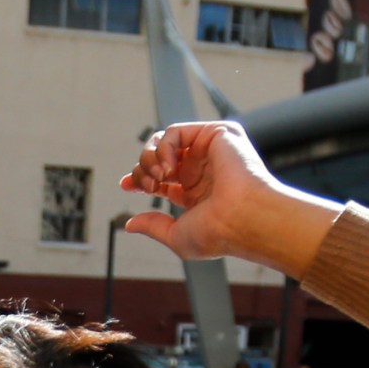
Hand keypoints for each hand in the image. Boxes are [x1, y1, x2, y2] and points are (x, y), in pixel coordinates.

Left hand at [117, 122, 340, 278]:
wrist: (242, 218)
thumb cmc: (218, 233)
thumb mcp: (177, 236)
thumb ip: (154, 227)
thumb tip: (130, 224)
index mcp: (197, 193)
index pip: (162, 179)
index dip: (139, 178)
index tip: (126, 185)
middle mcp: (204, 171)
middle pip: (159, 158)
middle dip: (143, 169)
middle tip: (147, 185)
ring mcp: (210, 152)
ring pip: (164, 141)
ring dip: (150, 158)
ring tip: (157, 177)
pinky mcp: (217, 134)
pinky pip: (175, 132)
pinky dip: (163, 148)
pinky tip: (168, 167)